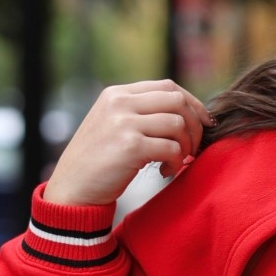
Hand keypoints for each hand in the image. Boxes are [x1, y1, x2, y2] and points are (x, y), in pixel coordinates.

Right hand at [41, 79, 210, 207]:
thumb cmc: (97, 162)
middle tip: (193, 148)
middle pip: (177, 100)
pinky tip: (165, 172)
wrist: (71, 189)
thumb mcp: (112, 125)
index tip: (204, 123)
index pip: (167, 86)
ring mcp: (124, 123)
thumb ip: (139, 113)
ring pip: (177, 123)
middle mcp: (119, 103)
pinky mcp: (130, 146)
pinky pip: (172, 147)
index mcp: (116, 94)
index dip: (192, 104)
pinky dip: (177, 161)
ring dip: (186, 145)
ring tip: (176, 161)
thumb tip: (186, 112)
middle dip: (195, 125)